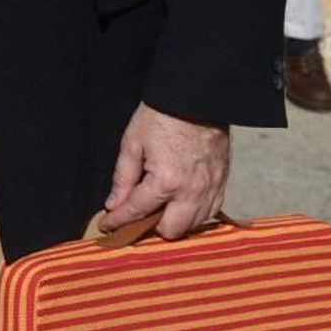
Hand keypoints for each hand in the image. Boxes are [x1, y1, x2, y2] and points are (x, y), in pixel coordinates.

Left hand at [97, 102, 229, 238]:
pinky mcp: (223, 184)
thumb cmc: (162, 116)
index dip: (118, 221)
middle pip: (171, 231)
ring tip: (158, 209)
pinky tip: (181, 204)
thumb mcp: (133, 142)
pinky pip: (211, 213)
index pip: (137, 211)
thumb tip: (114, 203)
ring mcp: (210, 190)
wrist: (197, 99)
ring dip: (175, 222)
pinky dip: (195, 214)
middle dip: (151, 228)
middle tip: (137, 215)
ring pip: (193, 226)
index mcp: (165, 181)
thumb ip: (123, 177)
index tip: (107, 226)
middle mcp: (191, 192)